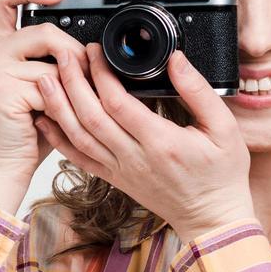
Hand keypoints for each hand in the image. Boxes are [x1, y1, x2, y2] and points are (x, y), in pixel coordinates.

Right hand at [0, 0, 83, 188]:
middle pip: (43, 29)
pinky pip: (48, 81)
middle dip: (74, 52)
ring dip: (72, 78)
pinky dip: (61, 100)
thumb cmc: (28, 132)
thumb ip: (54, 62)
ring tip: (71, 101)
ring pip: (50, 55)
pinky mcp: (1, 87)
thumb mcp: (44, 88)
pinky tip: (54, 116)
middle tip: (85, 75)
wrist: (6, 166)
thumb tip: (89, 47)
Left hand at [33, 43, 255, 239]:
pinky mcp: (115, 179)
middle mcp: (134, 158)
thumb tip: (176, 60)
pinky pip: (79, 158)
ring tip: (45, 78)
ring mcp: (121, 171)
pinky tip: (45, 120)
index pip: (118, 103)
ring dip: (59, 106)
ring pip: (79, 137)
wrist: (212, 220)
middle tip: (64, 55)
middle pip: (90, 116)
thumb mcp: (225, 129)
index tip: (95, 51)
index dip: (101, 73)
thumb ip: (198, 91)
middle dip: (72, 82)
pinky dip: (59, 139)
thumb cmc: (222, 177)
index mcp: (161, 142)